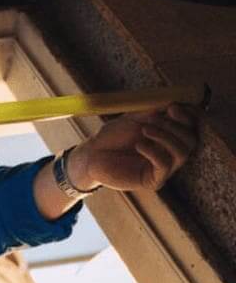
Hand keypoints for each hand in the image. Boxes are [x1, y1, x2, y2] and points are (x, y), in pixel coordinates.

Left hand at [69, 104, 199, 192]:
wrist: (91, 155)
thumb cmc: (112, 136)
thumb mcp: (133, 120)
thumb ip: (153, 112)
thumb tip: (174, 102)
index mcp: (168, 136)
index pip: (190, 128)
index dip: (187, 117)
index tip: (173, 107)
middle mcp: (170, 153)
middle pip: (191, 141)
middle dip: (176, 127)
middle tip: (154, 118)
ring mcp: (163, 168)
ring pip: (182, 154)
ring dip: (165, 137)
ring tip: (144, 129)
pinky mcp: (153, 180)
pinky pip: (164, 166)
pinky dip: (154, 151)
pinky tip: (139, 145)